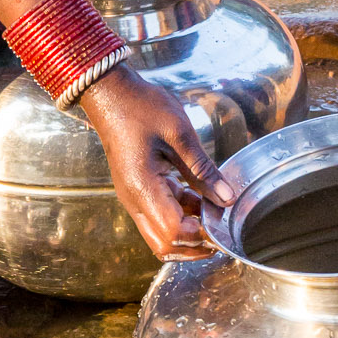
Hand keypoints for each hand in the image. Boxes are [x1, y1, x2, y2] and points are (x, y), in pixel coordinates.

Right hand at [77, 64, 233, 259]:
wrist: (110, 92)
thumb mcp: (180, 134)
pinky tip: (200, 199)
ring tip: (214, 214)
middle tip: (221, 230)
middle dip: (194, 244)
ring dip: (188, 231)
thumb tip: (227, 197)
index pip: (174, 232)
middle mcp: (133, 200)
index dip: (200, 235)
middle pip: (164, 244)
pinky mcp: (136, 189)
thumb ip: (203, 169)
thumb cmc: (141, 107)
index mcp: (142, 187)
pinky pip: (158, 214)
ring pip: (160, 233)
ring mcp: (133, 196)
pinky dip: (180, 215)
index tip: (223, 224)